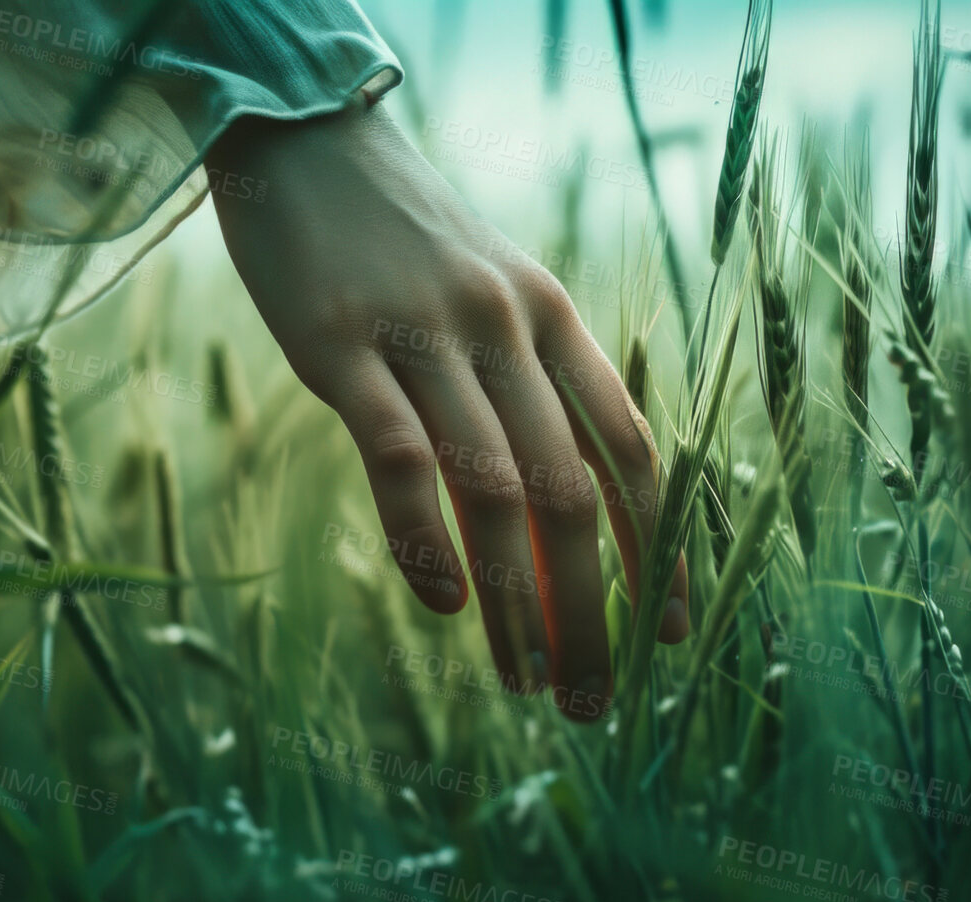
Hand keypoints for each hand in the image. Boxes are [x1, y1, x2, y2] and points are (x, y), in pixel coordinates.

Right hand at [207, 101, 689, 719]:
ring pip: (496, 489)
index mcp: (552, 317)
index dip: (660, 551)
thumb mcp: (490, 290)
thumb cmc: (400, 234)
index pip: (632, 450)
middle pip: (574, 492)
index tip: (668, 637)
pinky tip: (447, 607)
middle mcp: (506, 328)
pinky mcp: (339, 345)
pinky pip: (401, 457)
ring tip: (524, 680)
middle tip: (591, 696)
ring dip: (520, 602)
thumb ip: (528, 378)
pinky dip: (428, 541)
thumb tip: (555, 504)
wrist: (302, 136)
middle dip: (594, 609)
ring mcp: (424, 336)